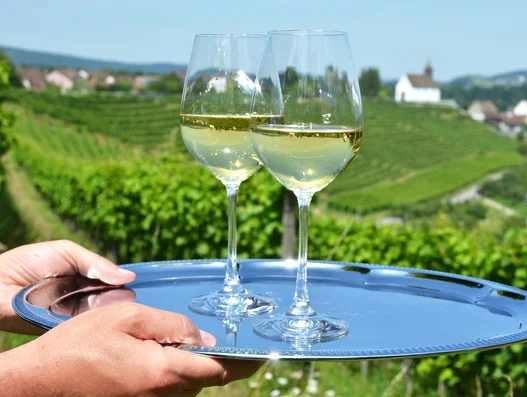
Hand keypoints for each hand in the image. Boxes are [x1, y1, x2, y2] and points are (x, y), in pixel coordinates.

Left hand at [0, 240, 135, 333]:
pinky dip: (92, 322)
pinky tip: (100, 315)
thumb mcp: (66, 252)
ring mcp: (72, 315)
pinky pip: (83, 327)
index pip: (111, 282)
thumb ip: (95, 262)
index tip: (132, 283)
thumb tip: (127, 276)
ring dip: (108, 309)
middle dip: (118, 297)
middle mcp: (81, 298)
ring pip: (99, 314)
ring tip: (116, 303)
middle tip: (127, 295)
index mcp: (84, 278)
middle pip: (109, 299)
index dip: (122, 283)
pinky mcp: (62, 330)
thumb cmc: (27, 264)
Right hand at [1, 302, 262, 396]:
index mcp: (162, 371)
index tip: (264, 356)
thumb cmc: (79, 345)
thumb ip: (172, 325)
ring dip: (196, 364)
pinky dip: (176, 370)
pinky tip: (164, 351)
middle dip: (220, 358)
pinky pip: (169, 388)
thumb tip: (203, 337)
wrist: (39, 382)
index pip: (218, 369)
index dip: (244, 362)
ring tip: (190, 340)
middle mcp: (161, 394)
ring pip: (188, 383)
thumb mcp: (127, 317)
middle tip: (229, 337)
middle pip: (205, 377)